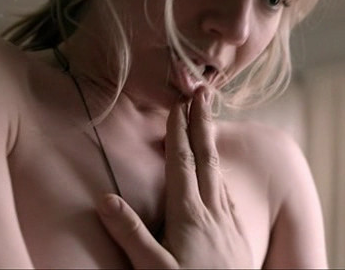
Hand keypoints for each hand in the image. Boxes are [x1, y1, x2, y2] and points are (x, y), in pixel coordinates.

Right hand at [96, 87, 252, 268]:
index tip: (178, 104)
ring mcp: (229, 224)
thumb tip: (106, 198)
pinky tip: (220, 177)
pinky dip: (221, 175)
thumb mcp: (152, 269)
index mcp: (191, 215)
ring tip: (209, 123)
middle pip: (208, 158)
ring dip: (213, 145)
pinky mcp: (238, 237)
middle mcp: (214, 212)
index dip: (179, 132)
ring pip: (220, 174)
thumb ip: (131, 233)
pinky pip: (228, 195)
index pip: (183, 164)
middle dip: (203, 123)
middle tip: (204, 92)